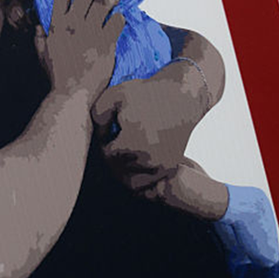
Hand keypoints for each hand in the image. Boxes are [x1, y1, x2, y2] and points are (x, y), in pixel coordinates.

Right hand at [35, 0, 123, 101]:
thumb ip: (40, 39)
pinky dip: (120, 18)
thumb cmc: (57, 76)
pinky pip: (117, 21)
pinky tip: (118, 21)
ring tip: (114, 1)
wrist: (72, 93)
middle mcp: (73, 25)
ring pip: (104, 3)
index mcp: (56, 25)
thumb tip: (39, 27)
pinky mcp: (106, 43)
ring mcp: (90, 33)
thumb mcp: (43, 55)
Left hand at [91, 69, 200, 190]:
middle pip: (117, 170)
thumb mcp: (113, 96)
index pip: (107, 155)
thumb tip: (99, 136)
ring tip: (124, 149)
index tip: (111, 128)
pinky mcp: (170, 168)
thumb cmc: (145, 93)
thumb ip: (97, 116)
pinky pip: (146, 183)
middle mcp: (149, 161)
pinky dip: (137, 176)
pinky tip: (134, 158)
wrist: (181, 96)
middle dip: (112, 156)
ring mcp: (162, 167)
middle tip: (117, 137)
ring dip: (122, 169)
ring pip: (130, 181)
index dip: (104, 141)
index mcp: (133, 145)